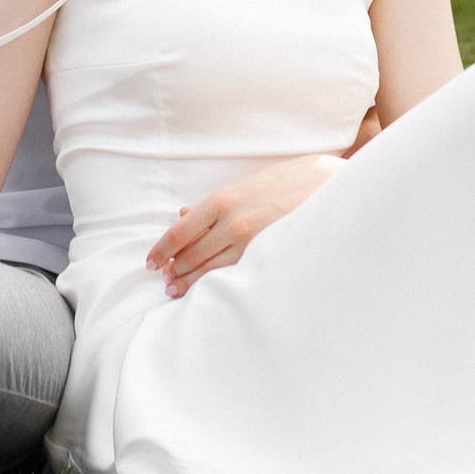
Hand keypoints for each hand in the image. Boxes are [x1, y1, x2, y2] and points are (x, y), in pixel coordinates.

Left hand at [147, 154, 345, 297]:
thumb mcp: (241, 187)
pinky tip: (209, 290)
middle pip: (190, 255)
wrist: (323, 184)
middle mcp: (232, 221)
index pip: (179, 232)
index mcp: (221, 200)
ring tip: (177, 290)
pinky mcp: (267, 256)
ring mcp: (250, 242)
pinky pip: (234, 274)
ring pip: (210, 270)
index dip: (161, 250)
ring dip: (190, 281)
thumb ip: (211, 206)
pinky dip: (216, 282)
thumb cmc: (280, 183)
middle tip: (165, 281)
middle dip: (174, 270)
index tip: (151, 262)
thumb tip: (181, 214)